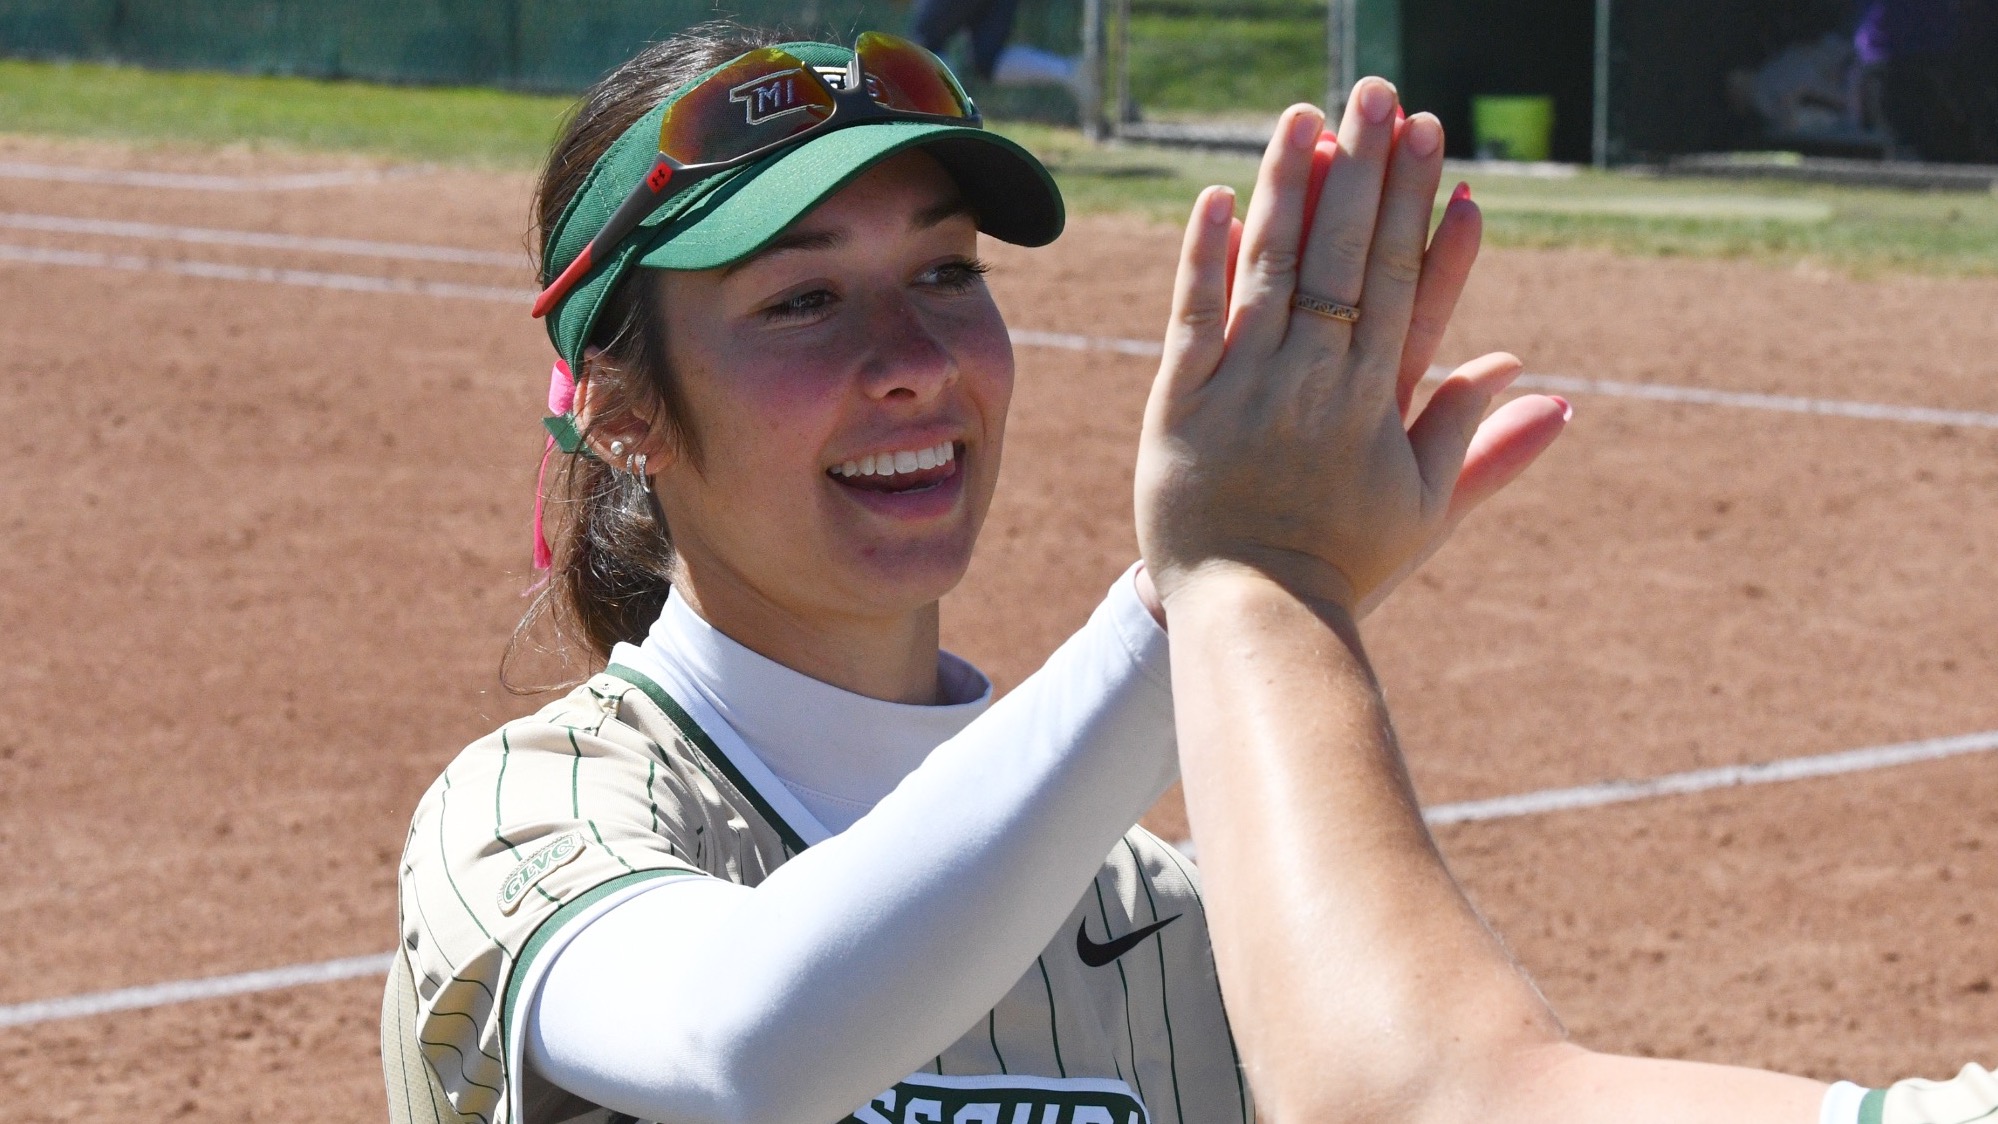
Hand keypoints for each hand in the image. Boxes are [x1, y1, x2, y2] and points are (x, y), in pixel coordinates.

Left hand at [1135, 81, 1566, 612]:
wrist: (1254, 616)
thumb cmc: (1343, 562)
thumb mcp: (1424, 507)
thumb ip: (1479, 440)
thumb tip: (1547, 388)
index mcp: (1376, 399)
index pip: (1401, 281)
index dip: (1416, 207)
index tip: (1432, 142)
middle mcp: (1314, 380)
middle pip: (1343, 257)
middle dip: (1364, 169)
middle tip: (1378, 93)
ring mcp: (1245, 388)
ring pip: (1271, 271)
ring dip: (1290, 189)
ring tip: (1305, 116)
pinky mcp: (1179, 404)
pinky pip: (1192, 318)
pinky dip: (1204, 258)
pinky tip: (1217, 197)